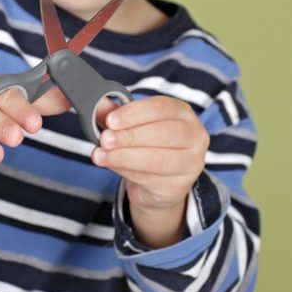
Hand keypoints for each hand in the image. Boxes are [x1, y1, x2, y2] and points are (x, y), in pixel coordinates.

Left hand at [91, 95, 209, 213]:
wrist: (158, 182)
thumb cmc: (148, 145)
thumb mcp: (133, 125)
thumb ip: (116, 114)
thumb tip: (97, 105)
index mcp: (183, 113)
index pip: (161, 108)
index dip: (134, 113)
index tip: (110, 121)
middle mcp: (194, 136)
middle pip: (164, 134)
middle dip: (130, 136)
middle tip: (105, 139)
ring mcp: (190, 163)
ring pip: (157, 159)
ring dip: (124, 157)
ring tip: (101, 155)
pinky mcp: (179, 186)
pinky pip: (150, 179)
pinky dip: (126, 172)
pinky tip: (113, 166)